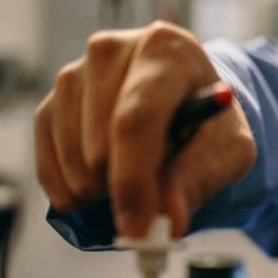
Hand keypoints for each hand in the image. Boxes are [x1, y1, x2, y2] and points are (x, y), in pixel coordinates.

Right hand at [34, 21, 256, 238]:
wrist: (185, 107)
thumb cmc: (209, 124)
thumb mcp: (229, 149)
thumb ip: (201, 178)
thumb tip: (167, 220)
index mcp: (167, 50)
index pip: (137, 118)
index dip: (133, 179)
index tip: (139, 227)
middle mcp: (111, 51)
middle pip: (99, 147)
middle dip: (125, 186)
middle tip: (158, 182)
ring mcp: (73, 75)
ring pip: (73, 163)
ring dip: (103, 190)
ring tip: (138, 168)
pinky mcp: (50, 104)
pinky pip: (49, 170)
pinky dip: (76, 192)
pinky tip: (109, 177)